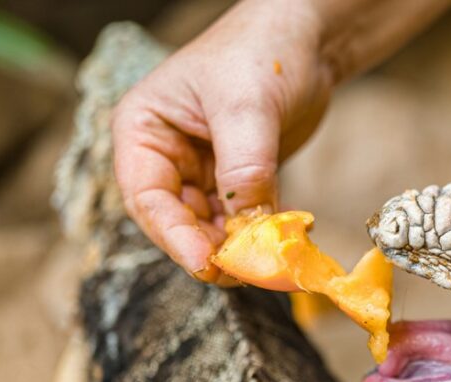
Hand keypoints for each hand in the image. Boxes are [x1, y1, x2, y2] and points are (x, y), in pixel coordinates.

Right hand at [112, 0, 331, 279]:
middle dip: (209, 249)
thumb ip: (244, 166)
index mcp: (144, 130)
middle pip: (177, 221)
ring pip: (210, 227)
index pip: (147, 197)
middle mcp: (166, 155)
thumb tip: (247, 224)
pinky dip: (258, 235)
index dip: (175, 237)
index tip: (207, 264)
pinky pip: (241, 219)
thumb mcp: (247, 107)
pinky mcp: (238, 181)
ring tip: (266, 265)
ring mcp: (201, 171)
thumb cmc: (262, 52)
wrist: (306, 38)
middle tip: (244, 273)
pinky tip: (280, 246)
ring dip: (236, 249)